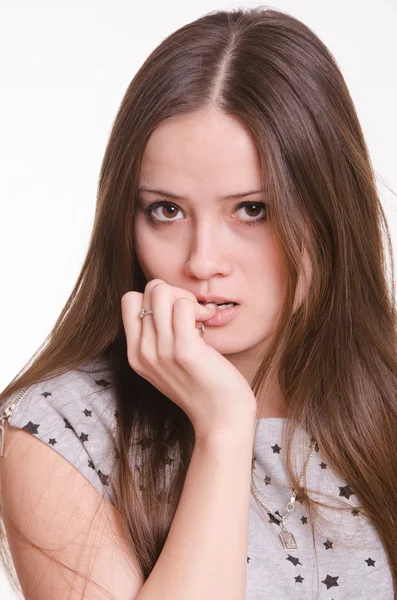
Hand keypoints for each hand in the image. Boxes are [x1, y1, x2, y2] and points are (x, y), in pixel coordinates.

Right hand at [121, 279, 256, 439]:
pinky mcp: (184, 351)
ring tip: (200, 317)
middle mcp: (143, 352)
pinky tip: (208, 322)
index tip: (176, 315)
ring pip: (162, 292)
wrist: (221, 420)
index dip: (155, 298)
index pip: (129, 300)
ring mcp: (161, 352)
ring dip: (187, 298)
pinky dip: (199, 308)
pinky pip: (184, 306)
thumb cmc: (203, 387)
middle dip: (175, 292)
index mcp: (135, 354)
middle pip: (148, 290)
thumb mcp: (168, 364)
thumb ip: (159, 336)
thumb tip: (169, 297)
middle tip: (193, 313)